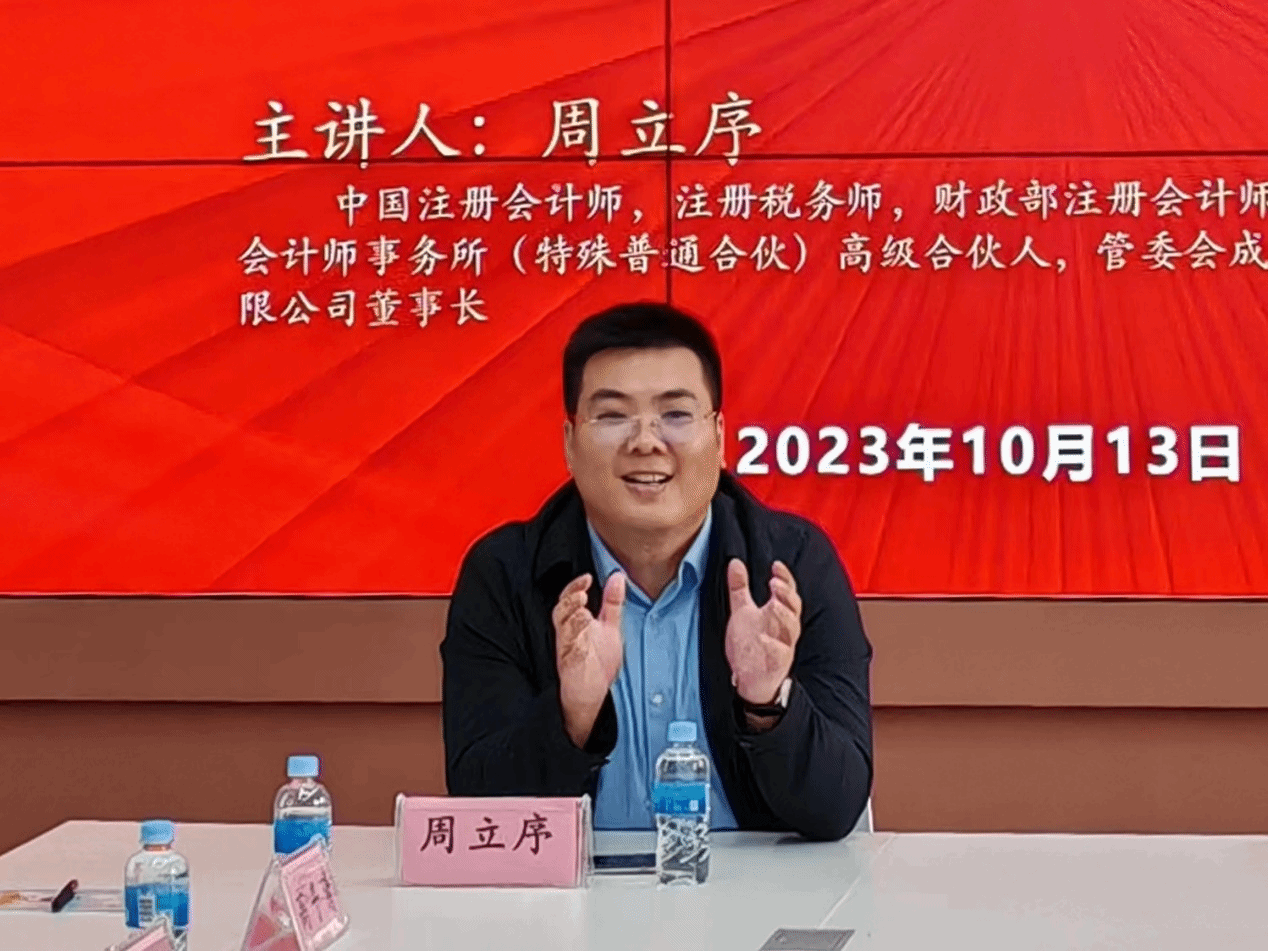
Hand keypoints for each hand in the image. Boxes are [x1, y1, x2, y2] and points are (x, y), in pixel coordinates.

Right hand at [553, 572, 625, 746]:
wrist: (591, 695)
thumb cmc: (597, 662)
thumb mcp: (610, 627)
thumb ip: (612, 603)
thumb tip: (618, 576)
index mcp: (577, 622)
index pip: (571, 599)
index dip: (575, 587)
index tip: (587, 578)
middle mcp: (569, 633)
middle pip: (561, 610)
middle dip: (570, 600)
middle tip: (582, 592)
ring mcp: (568, 648)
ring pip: (562, 627)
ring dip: (571, 616)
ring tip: (582, 607)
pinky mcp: (569, 664)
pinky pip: (569, 649)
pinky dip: (574, 639)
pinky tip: (583, 630)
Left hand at [724, 559, 800, 704]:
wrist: (750, 678)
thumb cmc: (751, 643)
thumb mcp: (742, 612)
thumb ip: (740, 588)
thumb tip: (735, 562)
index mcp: (777, 614)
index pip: (787, 592)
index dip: (785, 578)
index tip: (776, 566)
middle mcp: (783, 628)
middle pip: (793, 608)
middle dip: (786, 594)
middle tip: (775, 583)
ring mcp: (783, 645)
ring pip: (792, 629)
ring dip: (784, 616)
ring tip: (773, 605)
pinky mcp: (778, 663)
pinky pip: (780, 654)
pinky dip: (773, 645)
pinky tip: (764, 638)